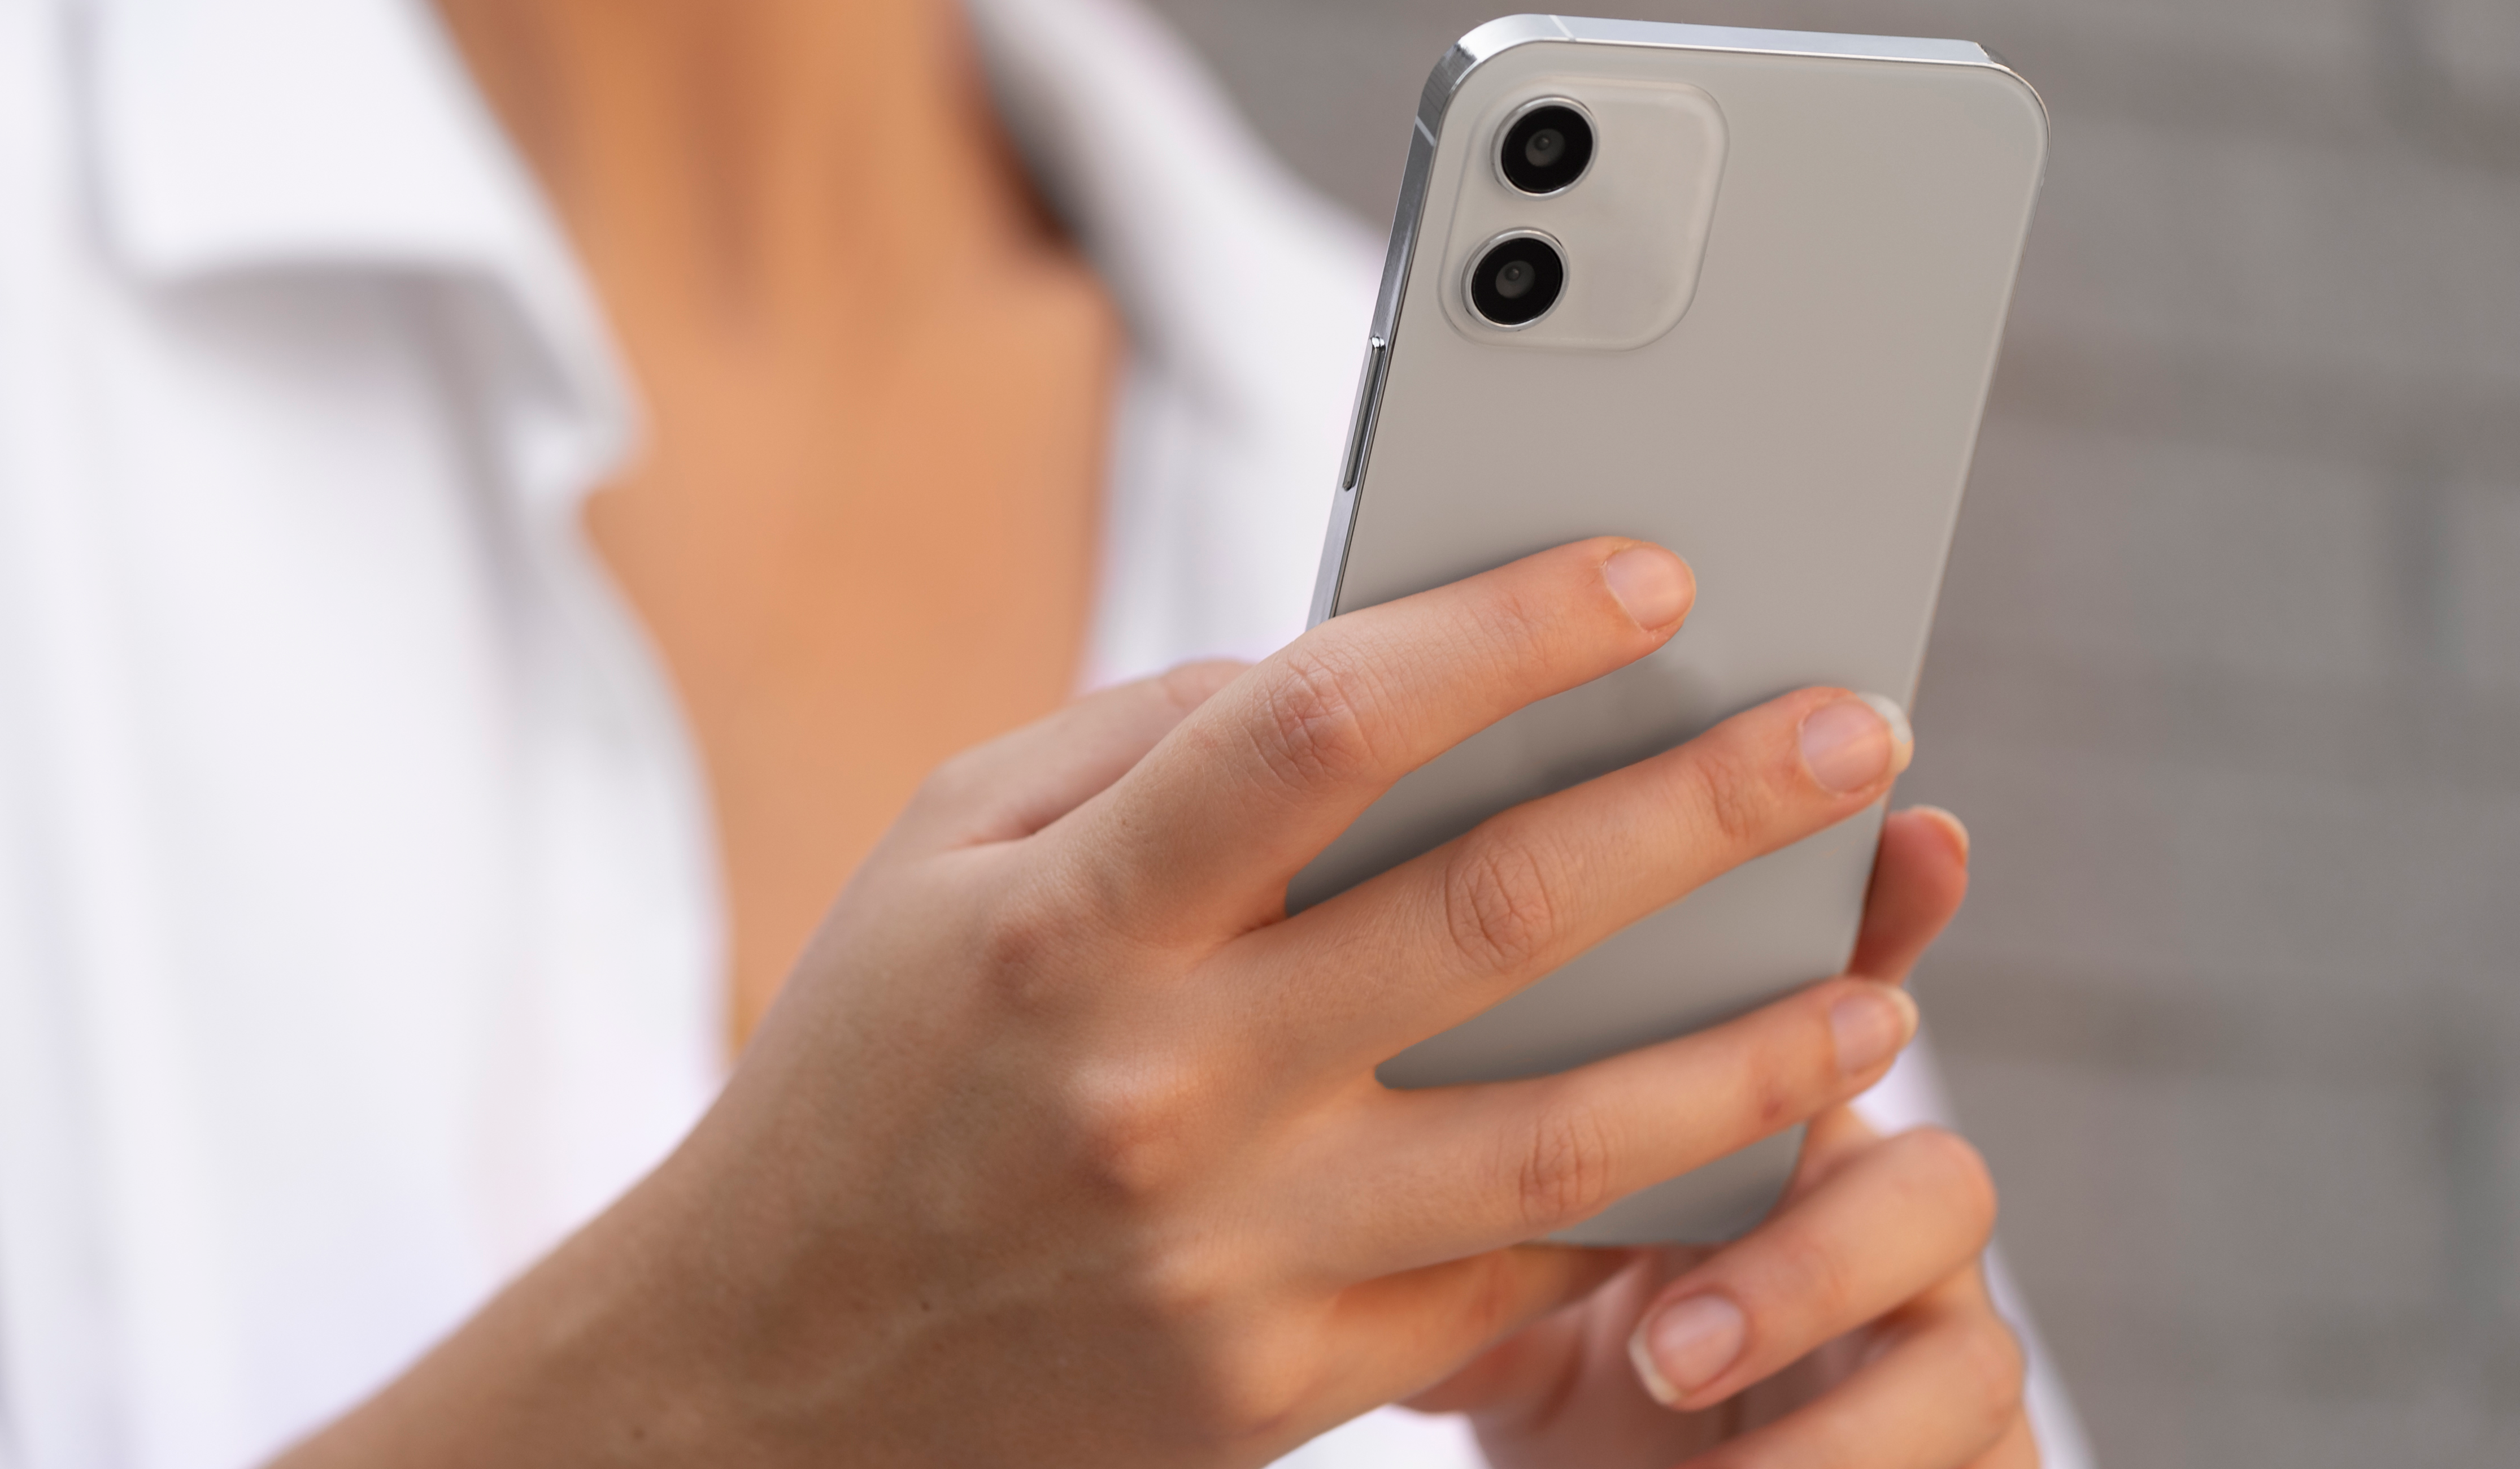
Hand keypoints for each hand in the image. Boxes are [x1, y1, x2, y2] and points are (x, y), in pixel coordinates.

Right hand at [287, 538, 1935, 1467]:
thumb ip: (1141, 747)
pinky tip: (1741, 1140)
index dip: (1505, 633)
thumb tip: (1368, 672)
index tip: (1650, 577)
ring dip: (1753, 1043)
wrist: (772, 1370)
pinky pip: (1510, 1274)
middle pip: (1495, 915)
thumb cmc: (869, 1074)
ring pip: (1565, 1132)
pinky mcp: (1282, 1377)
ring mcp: (1233, 1250)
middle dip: (1708, 808)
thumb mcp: (941, 857)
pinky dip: (1646, 1204)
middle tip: (1855, 735)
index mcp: (1065, 920)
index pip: (1322, 727)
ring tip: (1880, 981)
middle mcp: (1160, 1082)